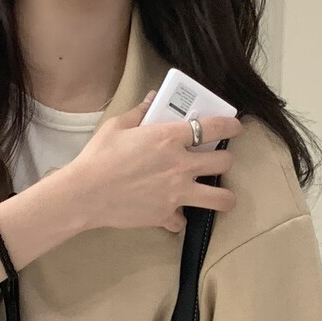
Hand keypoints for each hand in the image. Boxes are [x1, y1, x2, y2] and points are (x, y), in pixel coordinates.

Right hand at [64, 93, 242, 233]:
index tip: (236, 127)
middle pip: (223, 162)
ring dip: (224, 197)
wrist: (85, 194)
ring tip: (221, 197)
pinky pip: (182, 221)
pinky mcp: (165, 216)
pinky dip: (178, 219)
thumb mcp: (118, 126)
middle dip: (226, 160)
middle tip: (219, 161)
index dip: (231, 125)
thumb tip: (152, 99)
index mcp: (170, 138)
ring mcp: (176, 194)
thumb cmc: (98, 157)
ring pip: (219, 198)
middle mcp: (180, 166)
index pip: (213, 127)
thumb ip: (140, 112)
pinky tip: (173, 216)